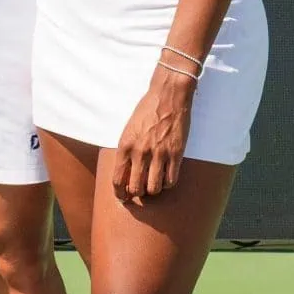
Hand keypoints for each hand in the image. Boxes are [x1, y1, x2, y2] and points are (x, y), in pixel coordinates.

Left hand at [114, 69, 195, 205]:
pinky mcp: (176, 153)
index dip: (120, 193)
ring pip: (154, 188)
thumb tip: (125, 173)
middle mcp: (140, 152)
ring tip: (154, 184)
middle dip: (137, 194)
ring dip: (153, 190)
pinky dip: (168, 184)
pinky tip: (166, 177)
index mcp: (125, 146)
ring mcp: (159, 154)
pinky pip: (171, 180)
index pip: (118, 180)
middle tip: (140, 191)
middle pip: (136, 188)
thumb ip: (126, 150)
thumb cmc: (146, 111)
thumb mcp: (128, 130)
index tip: (123, 196)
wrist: (168, 96)